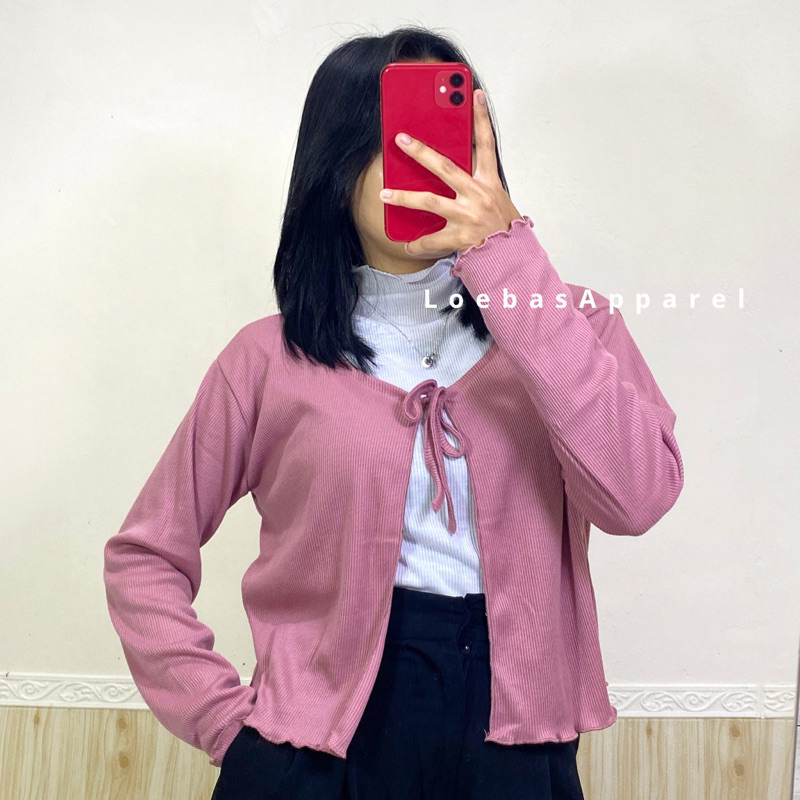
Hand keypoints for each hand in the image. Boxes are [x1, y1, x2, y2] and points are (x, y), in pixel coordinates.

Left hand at [379, 88, 523, 258]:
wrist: (511, 257)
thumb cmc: (502, 227)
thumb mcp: (495, 198)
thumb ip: (475, 181)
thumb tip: (449, 170)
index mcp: (489, 181)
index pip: (486, 143)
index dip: (480, 117)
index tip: (473, 93)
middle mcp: (478, 195)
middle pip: (444, 167)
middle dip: (420, 151)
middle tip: (401, 139)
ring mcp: (468, 215)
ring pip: (429, 201)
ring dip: (404, 197)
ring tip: (384, 195)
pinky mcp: (460, 237)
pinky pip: (431, 240)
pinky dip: (417, 243)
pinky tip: (406, 244)